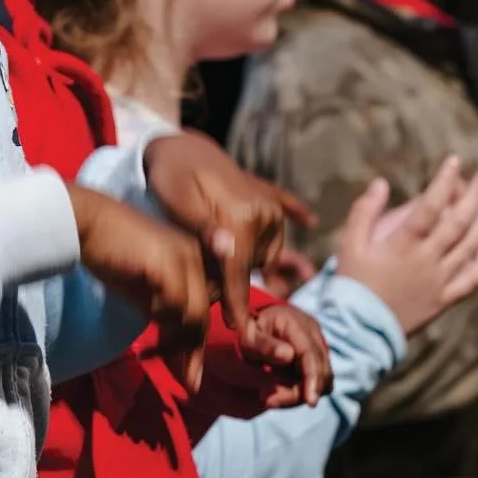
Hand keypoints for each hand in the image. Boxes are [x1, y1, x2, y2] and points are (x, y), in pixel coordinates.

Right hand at [70, 184, 210, 391]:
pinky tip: (151, 343)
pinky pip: (175, 306)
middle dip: (196, 350)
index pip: (204, 303)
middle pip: (203, 311)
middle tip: (191, 382)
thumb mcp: (143, 285)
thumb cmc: (110, 250)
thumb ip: (163, 307)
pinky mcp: (167, 264)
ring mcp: (184, 257)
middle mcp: (195, 253)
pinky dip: (164, 328)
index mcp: (194, 255)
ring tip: (166, 364)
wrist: (86, 224)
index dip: (198, 339)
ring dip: (179, 345)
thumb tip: (176, 342)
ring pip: (193, 313)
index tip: (193, 370)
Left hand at [142, 131, 312, 347]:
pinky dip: (296, 211)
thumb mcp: (176, 204)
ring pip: (264, 252)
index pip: (240, 271)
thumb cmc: (169, 177)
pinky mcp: (267, 195)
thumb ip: (203, 230)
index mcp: (243, 216)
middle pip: (252, 265)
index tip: (238, 334)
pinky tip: (309, 217)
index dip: (237, 304)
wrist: (176, 144)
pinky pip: (287, 205)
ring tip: (219, 277)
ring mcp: (269, 204)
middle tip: (209, 300)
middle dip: (234, 287)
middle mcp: (265, 212)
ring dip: (247, 264)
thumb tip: (227, 252)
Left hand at [245, 303, 334, 408]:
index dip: (313, 378)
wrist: (255, 326)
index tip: (311, 402)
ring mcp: (318, 346)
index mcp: (296, 324)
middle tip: (267, 400)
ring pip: (322, 380)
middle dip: (298, 393)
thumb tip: (288, 356)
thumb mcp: (249, 337)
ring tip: (269, 396)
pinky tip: (280, 392)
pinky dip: (301, 392)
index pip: (310, 353)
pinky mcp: (319, 359)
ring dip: (298, 394)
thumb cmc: (250, 332)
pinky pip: (318, 383)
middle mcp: (313, 334)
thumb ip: (265, 346)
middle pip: (319, 370)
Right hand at [337, 157, 477, 334]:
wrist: (358, 327)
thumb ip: (365, 211)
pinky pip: (471, 280)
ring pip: (469, 247)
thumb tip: (381, 183)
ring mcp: (439, 280)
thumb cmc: (352, 282)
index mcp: (403, 243)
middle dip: (473, 196)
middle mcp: (427, 260)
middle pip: (458, 223)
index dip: (444, 181)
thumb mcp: (349, 243)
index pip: (430, 205)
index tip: (454, 161)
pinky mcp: (444, 299)